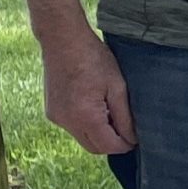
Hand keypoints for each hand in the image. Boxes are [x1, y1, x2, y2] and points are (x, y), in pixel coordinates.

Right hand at [40, 26, 135, 155]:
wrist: (62, 40)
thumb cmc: (93, 59)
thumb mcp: (117, 87)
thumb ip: (125, 117)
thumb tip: (132, 139)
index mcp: (85, 116)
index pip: (109, 147)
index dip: (126, 145)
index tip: (136, 136)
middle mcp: (67, 122)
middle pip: (94, 148)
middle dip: (112, 143)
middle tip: (125, 126)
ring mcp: (56, 117)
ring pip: (82, 138)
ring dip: (98, 133)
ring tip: (109, 110)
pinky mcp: (51, 112)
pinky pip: (72, 127)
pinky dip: (85, 124)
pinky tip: (93, 104)